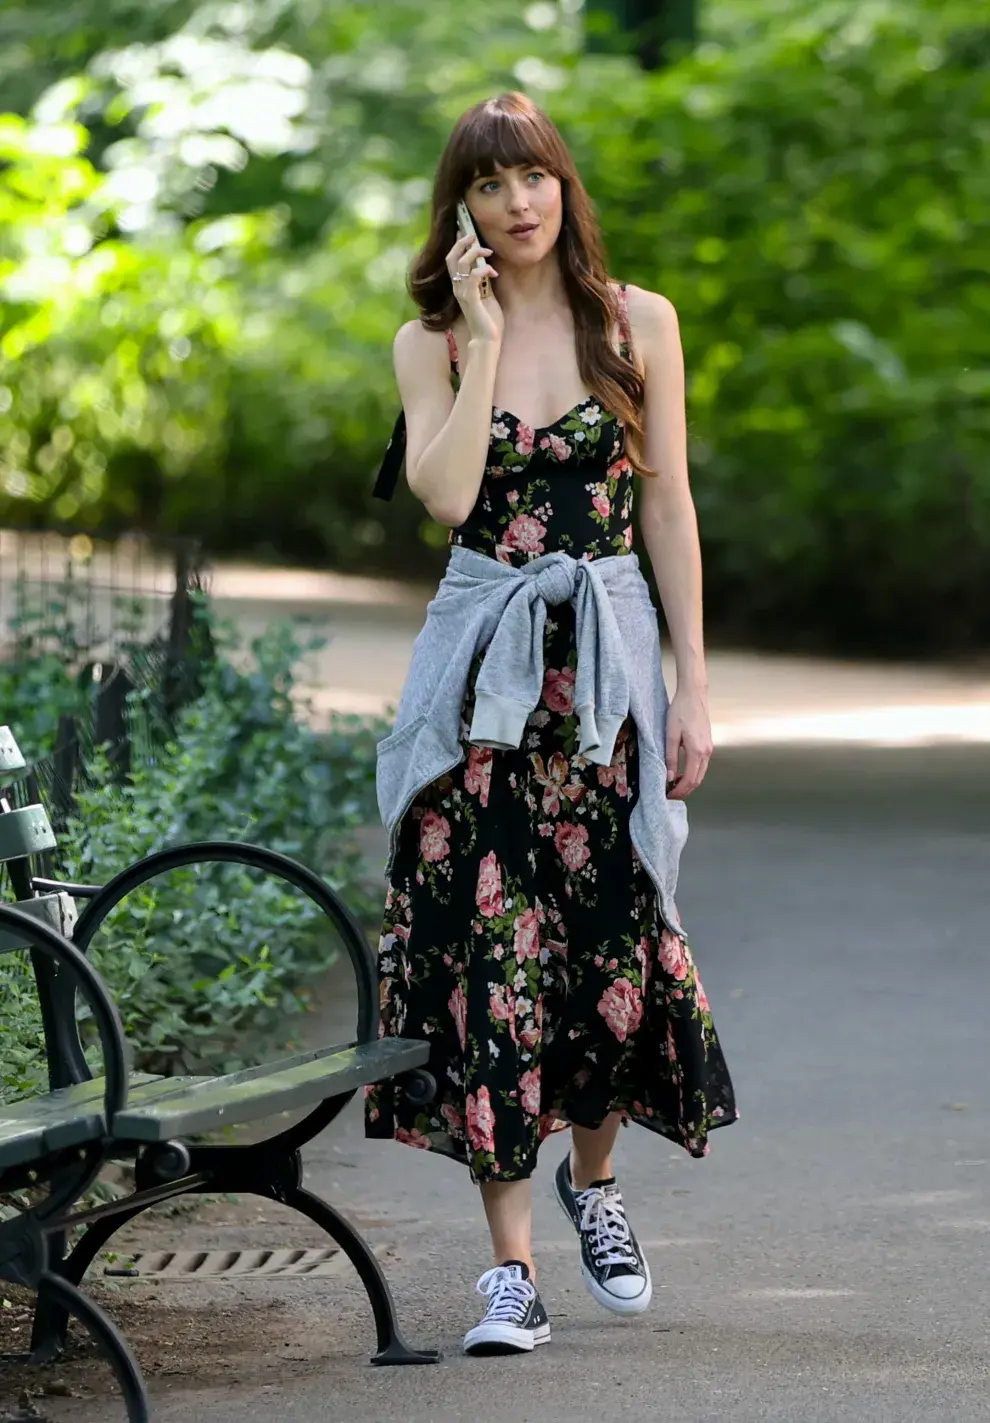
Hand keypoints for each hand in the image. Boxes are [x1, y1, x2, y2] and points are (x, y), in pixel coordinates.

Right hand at [446, 232, 502, 344]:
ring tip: (488, 252)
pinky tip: (494, 272)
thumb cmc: (488, 320)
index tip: (467, 233)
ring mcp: (462, 293)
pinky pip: (474, 276)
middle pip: (451, 257)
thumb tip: (486, 268)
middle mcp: (457, 288)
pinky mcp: (470, 299)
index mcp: (460, 286)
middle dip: (462, 243)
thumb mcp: (486, 296)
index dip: (457, 245)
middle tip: (474, 236)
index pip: (452, 261)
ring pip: (460, 263)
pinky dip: (484, 269)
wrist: (487, 339)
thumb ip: (484, 282)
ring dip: (475, 253)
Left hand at [664, 684, 712, 799]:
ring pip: (701, 773)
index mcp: (697, 751)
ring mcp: (709, 748)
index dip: (680, 791)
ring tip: (675, 786)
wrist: (694, 695)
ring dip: (689, 783)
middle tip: (671, 794)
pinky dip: (693, 773)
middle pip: (698, 780)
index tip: (669, 795)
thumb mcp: (671, 735)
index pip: (690, 779)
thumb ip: (670, 757)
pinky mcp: (708, 743)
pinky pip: (702, 765)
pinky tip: (683, 773)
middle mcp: (707, 752)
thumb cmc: (681, 711)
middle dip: (685, 790)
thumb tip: (670, 777)